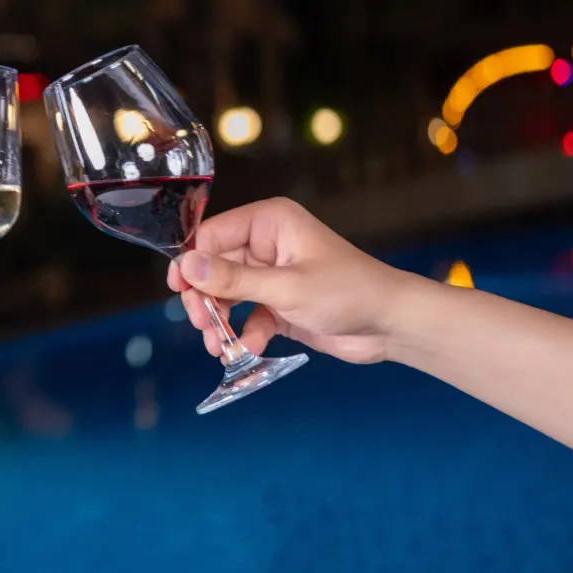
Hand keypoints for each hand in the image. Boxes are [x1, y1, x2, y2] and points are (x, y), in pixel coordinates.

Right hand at [167, 197, 410, 363]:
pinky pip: (246, 316)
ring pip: (227, 295)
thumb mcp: (286, 287)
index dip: (192, 262)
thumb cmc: (348, 293)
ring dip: (219, 321)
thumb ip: (233, 278)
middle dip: (206, 299)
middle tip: (202, 325)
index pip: (212, 234)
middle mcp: (266, 244)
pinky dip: (243, 334)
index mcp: (269, 222)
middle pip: (214, 267)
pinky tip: (247, 350)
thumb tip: (186, 265)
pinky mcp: (278, 303)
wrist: (391, 325)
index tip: (181, 291)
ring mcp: (272, 274)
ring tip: (218, 347)